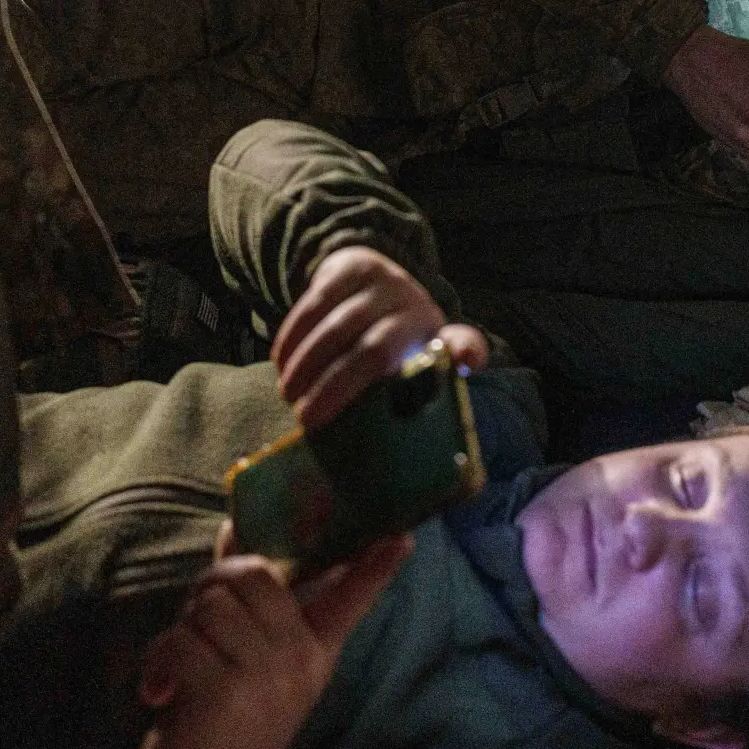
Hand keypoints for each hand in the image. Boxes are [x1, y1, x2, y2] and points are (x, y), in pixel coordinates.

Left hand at [134, 539, 411, 748]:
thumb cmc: (226, 709)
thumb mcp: (248, 652)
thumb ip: (245, 595)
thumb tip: (232, 529)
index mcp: (314, 646)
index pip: (350, 599)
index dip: (375, 566)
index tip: (402, 536)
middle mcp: (300, 659)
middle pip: (251, 574)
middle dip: (210, 586)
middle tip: (197, 624)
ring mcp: (268, 677)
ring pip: (213, 604)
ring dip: (183, 627)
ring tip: (182, 662)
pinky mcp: (227, 693)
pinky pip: (183, 640)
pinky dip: (158, 662)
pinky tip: (159, 691)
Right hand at [272, 246, 488, 431]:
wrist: (372, 280)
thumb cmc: (391, 341)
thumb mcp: (411, 362)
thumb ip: (417, 397)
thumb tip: (415, 481)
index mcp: (439, 336)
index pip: (464, 345)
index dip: (467, 354)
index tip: (460, 365)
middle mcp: (418, 306)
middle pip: (376, 350)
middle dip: (336, 387)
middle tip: (305, 419)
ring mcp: (385, 281)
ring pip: (338, 326)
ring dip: (306, 364)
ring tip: (288, 393)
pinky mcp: (350, 267)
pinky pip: (314, 304)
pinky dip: (293, 337)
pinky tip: (281, 361)